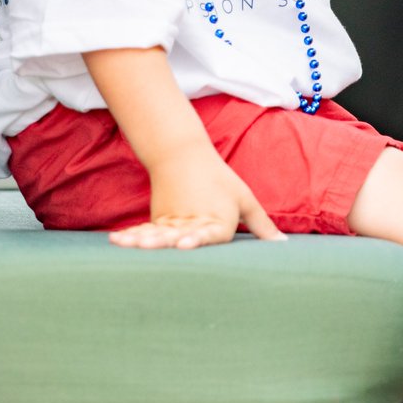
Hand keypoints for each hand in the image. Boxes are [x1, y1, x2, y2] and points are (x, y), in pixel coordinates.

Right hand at [108, 144, 284, 249]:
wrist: (184, 155)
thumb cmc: (219, 180)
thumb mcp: (244, 199)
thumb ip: (262, 225)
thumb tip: (284, 246)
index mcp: (216, 221)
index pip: (206, 232)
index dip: (196, 239)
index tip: (185, 242)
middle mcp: (191, 223)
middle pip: (176, 235)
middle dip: (163, 242)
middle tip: (152, 247)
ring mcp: (172, 222)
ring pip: (156, 233)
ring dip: (141, 240)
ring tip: (126, 245)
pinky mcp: (158, 220)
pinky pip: (144, 230)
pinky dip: (131, 236)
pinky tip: (117, 243)